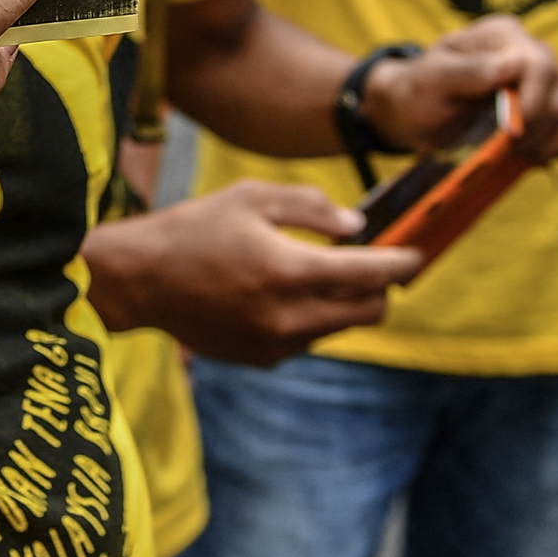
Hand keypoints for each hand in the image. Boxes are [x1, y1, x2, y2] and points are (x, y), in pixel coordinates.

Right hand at [93, 182, 421, 365]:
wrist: (140, 281)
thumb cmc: (194, 229)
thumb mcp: (251, 197)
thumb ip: (311, 208)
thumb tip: (356, 227)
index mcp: (290, 270)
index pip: (371, 274)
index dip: (402, 263)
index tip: (417, 255)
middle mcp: (289, 316)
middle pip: (368, 313)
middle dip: (380, 290)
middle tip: (372, 266)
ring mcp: (277, 344)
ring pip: (339, 329)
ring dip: (342, 304)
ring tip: (313, 274)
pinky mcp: (263, 359)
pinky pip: (308, 341)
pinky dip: (310, 319)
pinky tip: (280, 295)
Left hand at [361, 16, 557, 168]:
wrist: (416, 114)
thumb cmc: (420, 91)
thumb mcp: (431, 79)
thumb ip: (469, 71)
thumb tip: (514, 64)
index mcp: (506, 37)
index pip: (541, 65)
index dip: (529, 106)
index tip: (507, 134)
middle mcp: (536, 58)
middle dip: (533, 134)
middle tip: (500, 147)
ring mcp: (555, 89)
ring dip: (554, 147)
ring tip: (519, 152)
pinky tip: (549, 156)